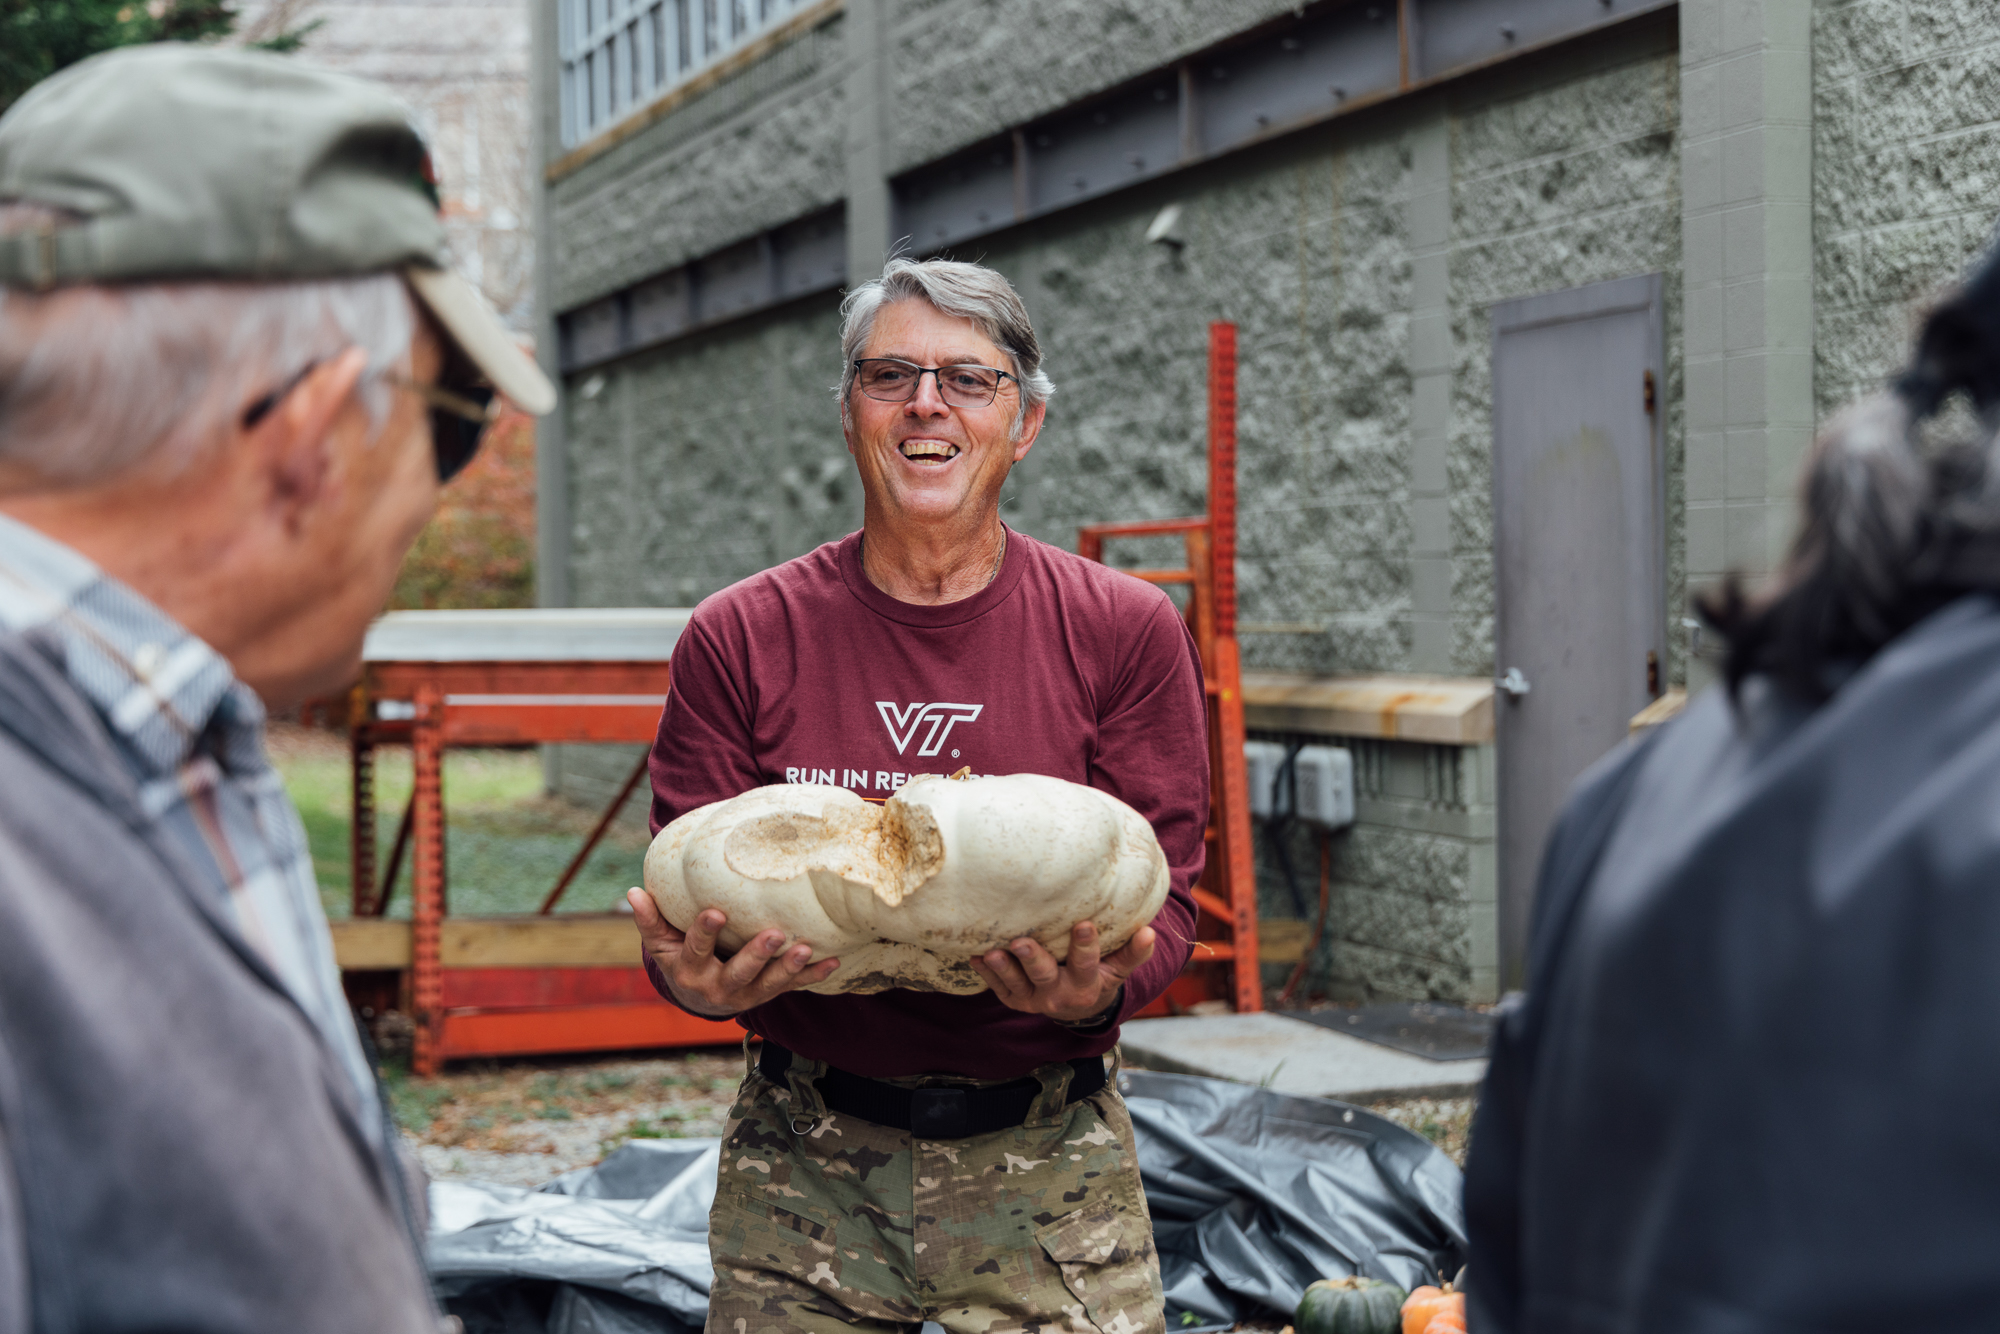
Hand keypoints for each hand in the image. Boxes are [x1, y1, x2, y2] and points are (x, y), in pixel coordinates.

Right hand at [627, 888, 837, 1016]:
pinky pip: (793, 988)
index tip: (716, 912)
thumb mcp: (662, 944)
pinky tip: (833, 961)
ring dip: (789, 968)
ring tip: (805, 949)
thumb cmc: (680, 958)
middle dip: (756, 956)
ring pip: (768, 985)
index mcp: (690, 970)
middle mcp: (718, 987)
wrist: (698, 997)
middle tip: (774, 935)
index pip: (695, 950)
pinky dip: (813, 977)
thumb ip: (650, 920)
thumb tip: (634, 892)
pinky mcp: (767, 994)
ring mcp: (746, 994)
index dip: (704, 932)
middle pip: (738, 973)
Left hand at [969, 920, 1154, 1023]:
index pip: (1086, 965)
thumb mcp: (1118, 970)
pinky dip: (985, 974)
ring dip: (1002, 968)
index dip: (1085, 947)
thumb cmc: (1099, 978)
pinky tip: (973, 956)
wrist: (1078, 1009)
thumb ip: (1133, 953)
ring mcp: (1032, 999)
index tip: (1084, 925)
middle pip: (1044, 976)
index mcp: (1086, 986)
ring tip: (990, 952)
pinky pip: (997, 988)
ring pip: (1015, 984)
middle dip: (1033, 959)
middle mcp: (1058, 994)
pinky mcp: (1014, 999)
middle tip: (1021, 942)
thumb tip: (1150, 931)